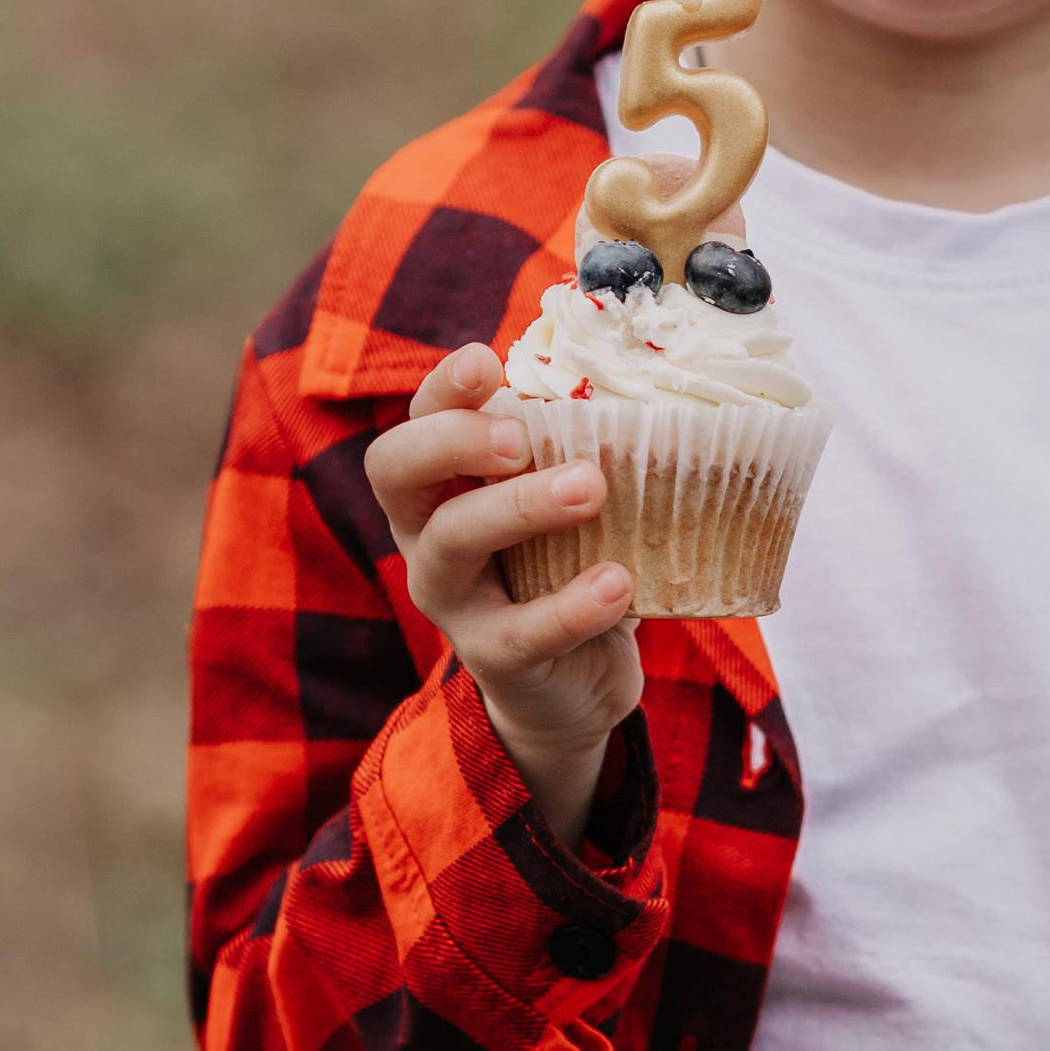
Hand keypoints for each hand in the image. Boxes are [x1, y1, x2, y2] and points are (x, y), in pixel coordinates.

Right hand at [364, 343, 641, 845]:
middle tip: (524, 438)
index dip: (442, 389)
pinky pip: (523, 631)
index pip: (416, 420)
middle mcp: (426, 534)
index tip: (487, 362)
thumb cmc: (567, 565)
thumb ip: (579, 449)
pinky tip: (618, 583)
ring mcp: (453, 599)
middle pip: (398, 470)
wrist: (571, 687)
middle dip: (455, 440)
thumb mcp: (565, 502)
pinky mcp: (495, 657)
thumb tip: (651, 378)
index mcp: (440, 484)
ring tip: (591, 488)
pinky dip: (573, 605)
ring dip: (521, 506)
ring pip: (455, 541)